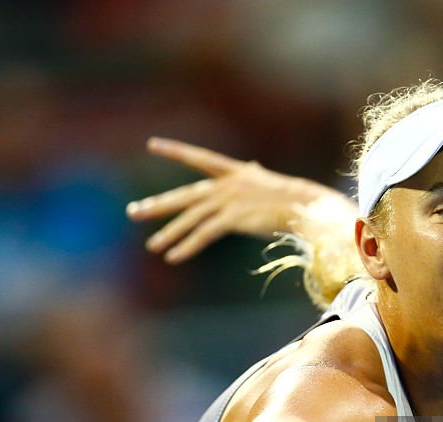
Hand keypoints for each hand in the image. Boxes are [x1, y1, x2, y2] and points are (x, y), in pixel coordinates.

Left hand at [130, 137, 353, 262]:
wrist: (308, 206)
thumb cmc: (294, 200)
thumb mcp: (267, 184)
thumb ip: (252, 178)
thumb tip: (251, 168)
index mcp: (236, 172)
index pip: (199, 158)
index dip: (175, 150)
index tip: (152, 145)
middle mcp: (228, 184)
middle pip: (185, 195)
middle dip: (158, 205)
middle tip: (134, 212)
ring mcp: (229, 200)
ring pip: (191, 218)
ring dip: (170, 233)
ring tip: (152, 246)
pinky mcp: (233, 218)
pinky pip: (203, 235)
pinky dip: (187, 246)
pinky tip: (173, 257)